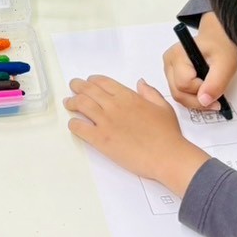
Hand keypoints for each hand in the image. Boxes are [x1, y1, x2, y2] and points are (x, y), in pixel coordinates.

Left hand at [65, 75, 209, 195]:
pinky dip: (73, 124)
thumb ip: (150, 92)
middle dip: (77, 87)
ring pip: (81, 105)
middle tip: (73, 87)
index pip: (103, 82)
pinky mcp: (100, 140)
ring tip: (68, 103)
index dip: (92, 80)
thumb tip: (140, 83)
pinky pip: (79, 128)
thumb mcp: (163, 107)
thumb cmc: (168, 134)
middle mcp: (113, 106)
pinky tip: (73, 123)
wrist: (167, 156)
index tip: (88, 82)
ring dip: (72, 102)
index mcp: (128, 96)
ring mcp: (105, 122)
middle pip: (88, 90)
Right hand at [163, 12, 236, 112]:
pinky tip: (203, 92)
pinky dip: (192, 97)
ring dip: (195, 100)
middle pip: (178, 93)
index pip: (184, 84)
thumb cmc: (220, 47)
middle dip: (197, 100)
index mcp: (178, 55)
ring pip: (177, 95)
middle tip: (216, 100)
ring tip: (210, 94)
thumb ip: (215, 84)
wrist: (218, 39)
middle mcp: (169, 62)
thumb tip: (204, 101)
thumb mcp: (225, 65)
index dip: (201, 90)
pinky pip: (179, 93)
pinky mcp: (172, 74)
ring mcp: (169, 69)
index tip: (215, 88)